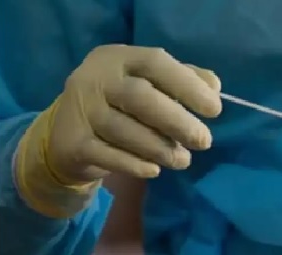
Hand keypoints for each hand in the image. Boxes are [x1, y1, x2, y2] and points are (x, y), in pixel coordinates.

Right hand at [16, 45, 221, 216]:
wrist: (67, 134)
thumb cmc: (122, 105)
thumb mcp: (149, 84)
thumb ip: (183, 80)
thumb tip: (214, 87)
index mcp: (118, 58)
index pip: (155, 62)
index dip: (188, 85)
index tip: (215, 110)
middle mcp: (95, 78)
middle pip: (139, 97)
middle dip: (177, 121)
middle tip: (203, 141)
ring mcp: (81, 110)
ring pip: (124, 130)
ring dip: (160, 148)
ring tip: (183, 160)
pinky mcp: (72, 143)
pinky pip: (107, 155)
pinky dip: (135, 165)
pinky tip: (154, 170)